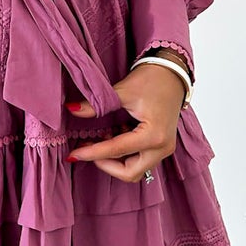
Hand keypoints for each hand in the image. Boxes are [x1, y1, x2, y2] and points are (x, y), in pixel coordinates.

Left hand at [64, 58, 185, 183]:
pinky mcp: (162, 147)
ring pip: (135, 170)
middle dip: (105, 164)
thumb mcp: (122, 91)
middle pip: (129, 172)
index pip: (116, 151)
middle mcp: (162, 148)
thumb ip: (96, 105)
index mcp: (154, 135)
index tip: (73, 154)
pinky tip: (114, 135)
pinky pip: (140, 161)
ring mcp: (164, 149)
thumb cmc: (152, 80)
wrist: (172, 73)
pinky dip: (124, 155)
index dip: (92, 153)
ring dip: (115, 160)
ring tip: (101, 139)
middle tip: (87, 149)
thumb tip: (72, 110)